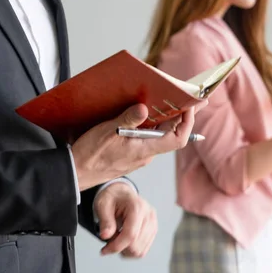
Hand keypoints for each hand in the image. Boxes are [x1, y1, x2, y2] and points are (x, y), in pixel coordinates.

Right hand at [71, 104, 195, 190]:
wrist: (75, 174)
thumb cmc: (90, 156)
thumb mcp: (107, 133)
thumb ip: (127, 120)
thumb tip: (144, 109)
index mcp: (145, 150)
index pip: (178, 139)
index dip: (188, 123)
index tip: (191, 106)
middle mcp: (147, 154)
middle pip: (173, 134)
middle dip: (184, 116)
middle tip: (196, 99)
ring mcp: (140, 154)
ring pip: (161, 135)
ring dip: (170, 119)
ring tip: (177, 101)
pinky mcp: (132, 153)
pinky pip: (149, 137)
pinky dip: (154, 124)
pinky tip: (151, 112)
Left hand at [94, 182, 157, 257]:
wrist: (120, 193)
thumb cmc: (112, 197)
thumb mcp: (103, 205)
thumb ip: (105, 221)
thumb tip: (105, 236)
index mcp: (137, 207)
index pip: (131, 235)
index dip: (117, 246)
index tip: (105, 250)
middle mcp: (149, 215)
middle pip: (136, 245)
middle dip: (120, 248)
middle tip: (109, 241)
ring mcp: (153, 223)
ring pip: (141, 250)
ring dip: (125, 250)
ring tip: (117, 239)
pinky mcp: (153, 230)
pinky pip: (143, 249)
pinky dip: (131, 250)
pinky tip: (124, 241)